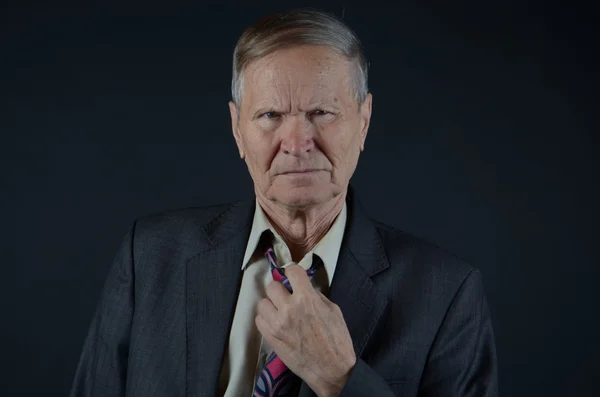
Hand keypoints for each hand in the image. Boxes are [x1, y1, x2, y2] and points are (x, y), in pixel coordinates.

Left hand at [255, 263, 355, 396]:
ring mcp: (277, 324)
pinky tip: (277, 324)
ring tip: (281, 313)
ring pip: (262, 303)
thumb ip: (316, 296)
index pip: (291, 271)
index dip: (293, 272)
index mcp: (307, 299)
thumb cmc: (337, 341)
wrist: (332, 370)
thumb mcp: (333, 310)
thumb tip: (304, 288)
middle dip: (281, 290)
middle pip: (272, 286)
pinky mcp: (270, 338)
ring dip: (271, 306)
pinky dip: (266, 320)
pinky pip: (259, 320)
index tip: (293, 276)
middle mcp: (289, 308)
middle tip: (287, 298)